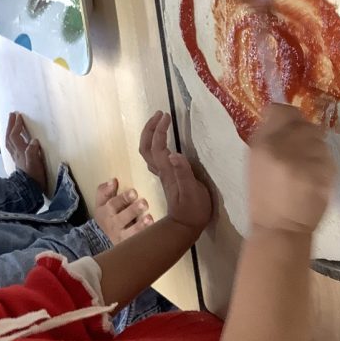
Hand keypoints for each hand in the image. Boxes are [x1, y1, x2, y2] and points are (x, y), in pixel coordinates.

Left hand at [5, 112, 47, 194]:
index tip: (19, 116)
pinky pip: (12, 147)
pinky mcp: (19, 161)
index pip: (15, 135)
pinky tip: (15, 139)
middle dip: (11, 125)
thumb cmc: (34, 177)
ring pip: (9, 142)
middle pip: (10, 137)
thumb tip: (33, 141)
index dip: (17, 125)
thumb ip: (33, 152)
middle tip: (12, 115)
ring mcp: (16, 157)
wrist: (29, 190)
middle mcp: (16, 153)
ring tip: (12, 123)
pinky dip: (12, 139)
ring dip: (10, 131)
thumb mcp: (35, 164)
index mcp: (21, 152)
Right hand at [92, 178, 152, 243]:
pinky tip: (153, 231)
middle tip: (144, 203)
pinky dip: (145, 236)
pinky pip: (138, 241)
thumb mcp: (101, 203)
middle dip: (133, 210)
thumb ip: (105, 191)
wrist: (101, 240)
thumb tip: (113, 181)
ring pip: (131, 232)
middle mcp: (114, 224)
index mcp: (107, 211)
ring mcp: (123, 236)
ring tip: (149, 218)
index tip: (134, 192)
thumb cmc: (106, 215)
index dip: (123, 198)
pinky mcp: (131, 244)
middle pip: (122, 217)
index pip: (113, 204)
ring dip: (141, 225)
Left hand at [139, 111, 212, 232]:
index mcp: (168, 170)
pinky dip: (155, 144)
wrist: (186, 226)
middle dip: (150, 128)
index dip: (160, 129)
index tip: (167, 116)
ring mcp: (163, 174)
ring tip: (160, 122)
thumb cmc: (193, 209)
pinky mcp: (167, 177)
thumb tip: (173, 154)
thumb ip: (184, 173)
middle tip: (160, 114)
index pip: (158, 145)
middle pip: (146, 147)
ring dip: (150, 134)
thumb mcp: (192, 191)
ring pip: (148, 152)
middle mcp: (162, 170)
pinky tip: (163, 142)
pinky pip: (155, 157)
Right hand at [248, 104, 335, 234]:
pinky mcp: (326, 171)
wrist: (280, 228)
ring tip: (305, 165)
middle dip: (302, 132)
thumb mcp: (256, 163)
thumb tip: (280, 116)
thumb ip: (268, 138)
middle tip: (299, 148)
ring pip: (318, 137)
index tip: (287, 123)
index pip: (281, 111)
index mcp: (263, 145)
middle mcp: (285, 147)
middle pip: (303, 122)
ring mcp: (307, 159)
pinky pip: (328, 155)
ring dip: (314, 146)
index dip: (286, 116)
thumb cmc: (264, 197)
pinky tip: (312, 176)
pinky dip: (322, 162)